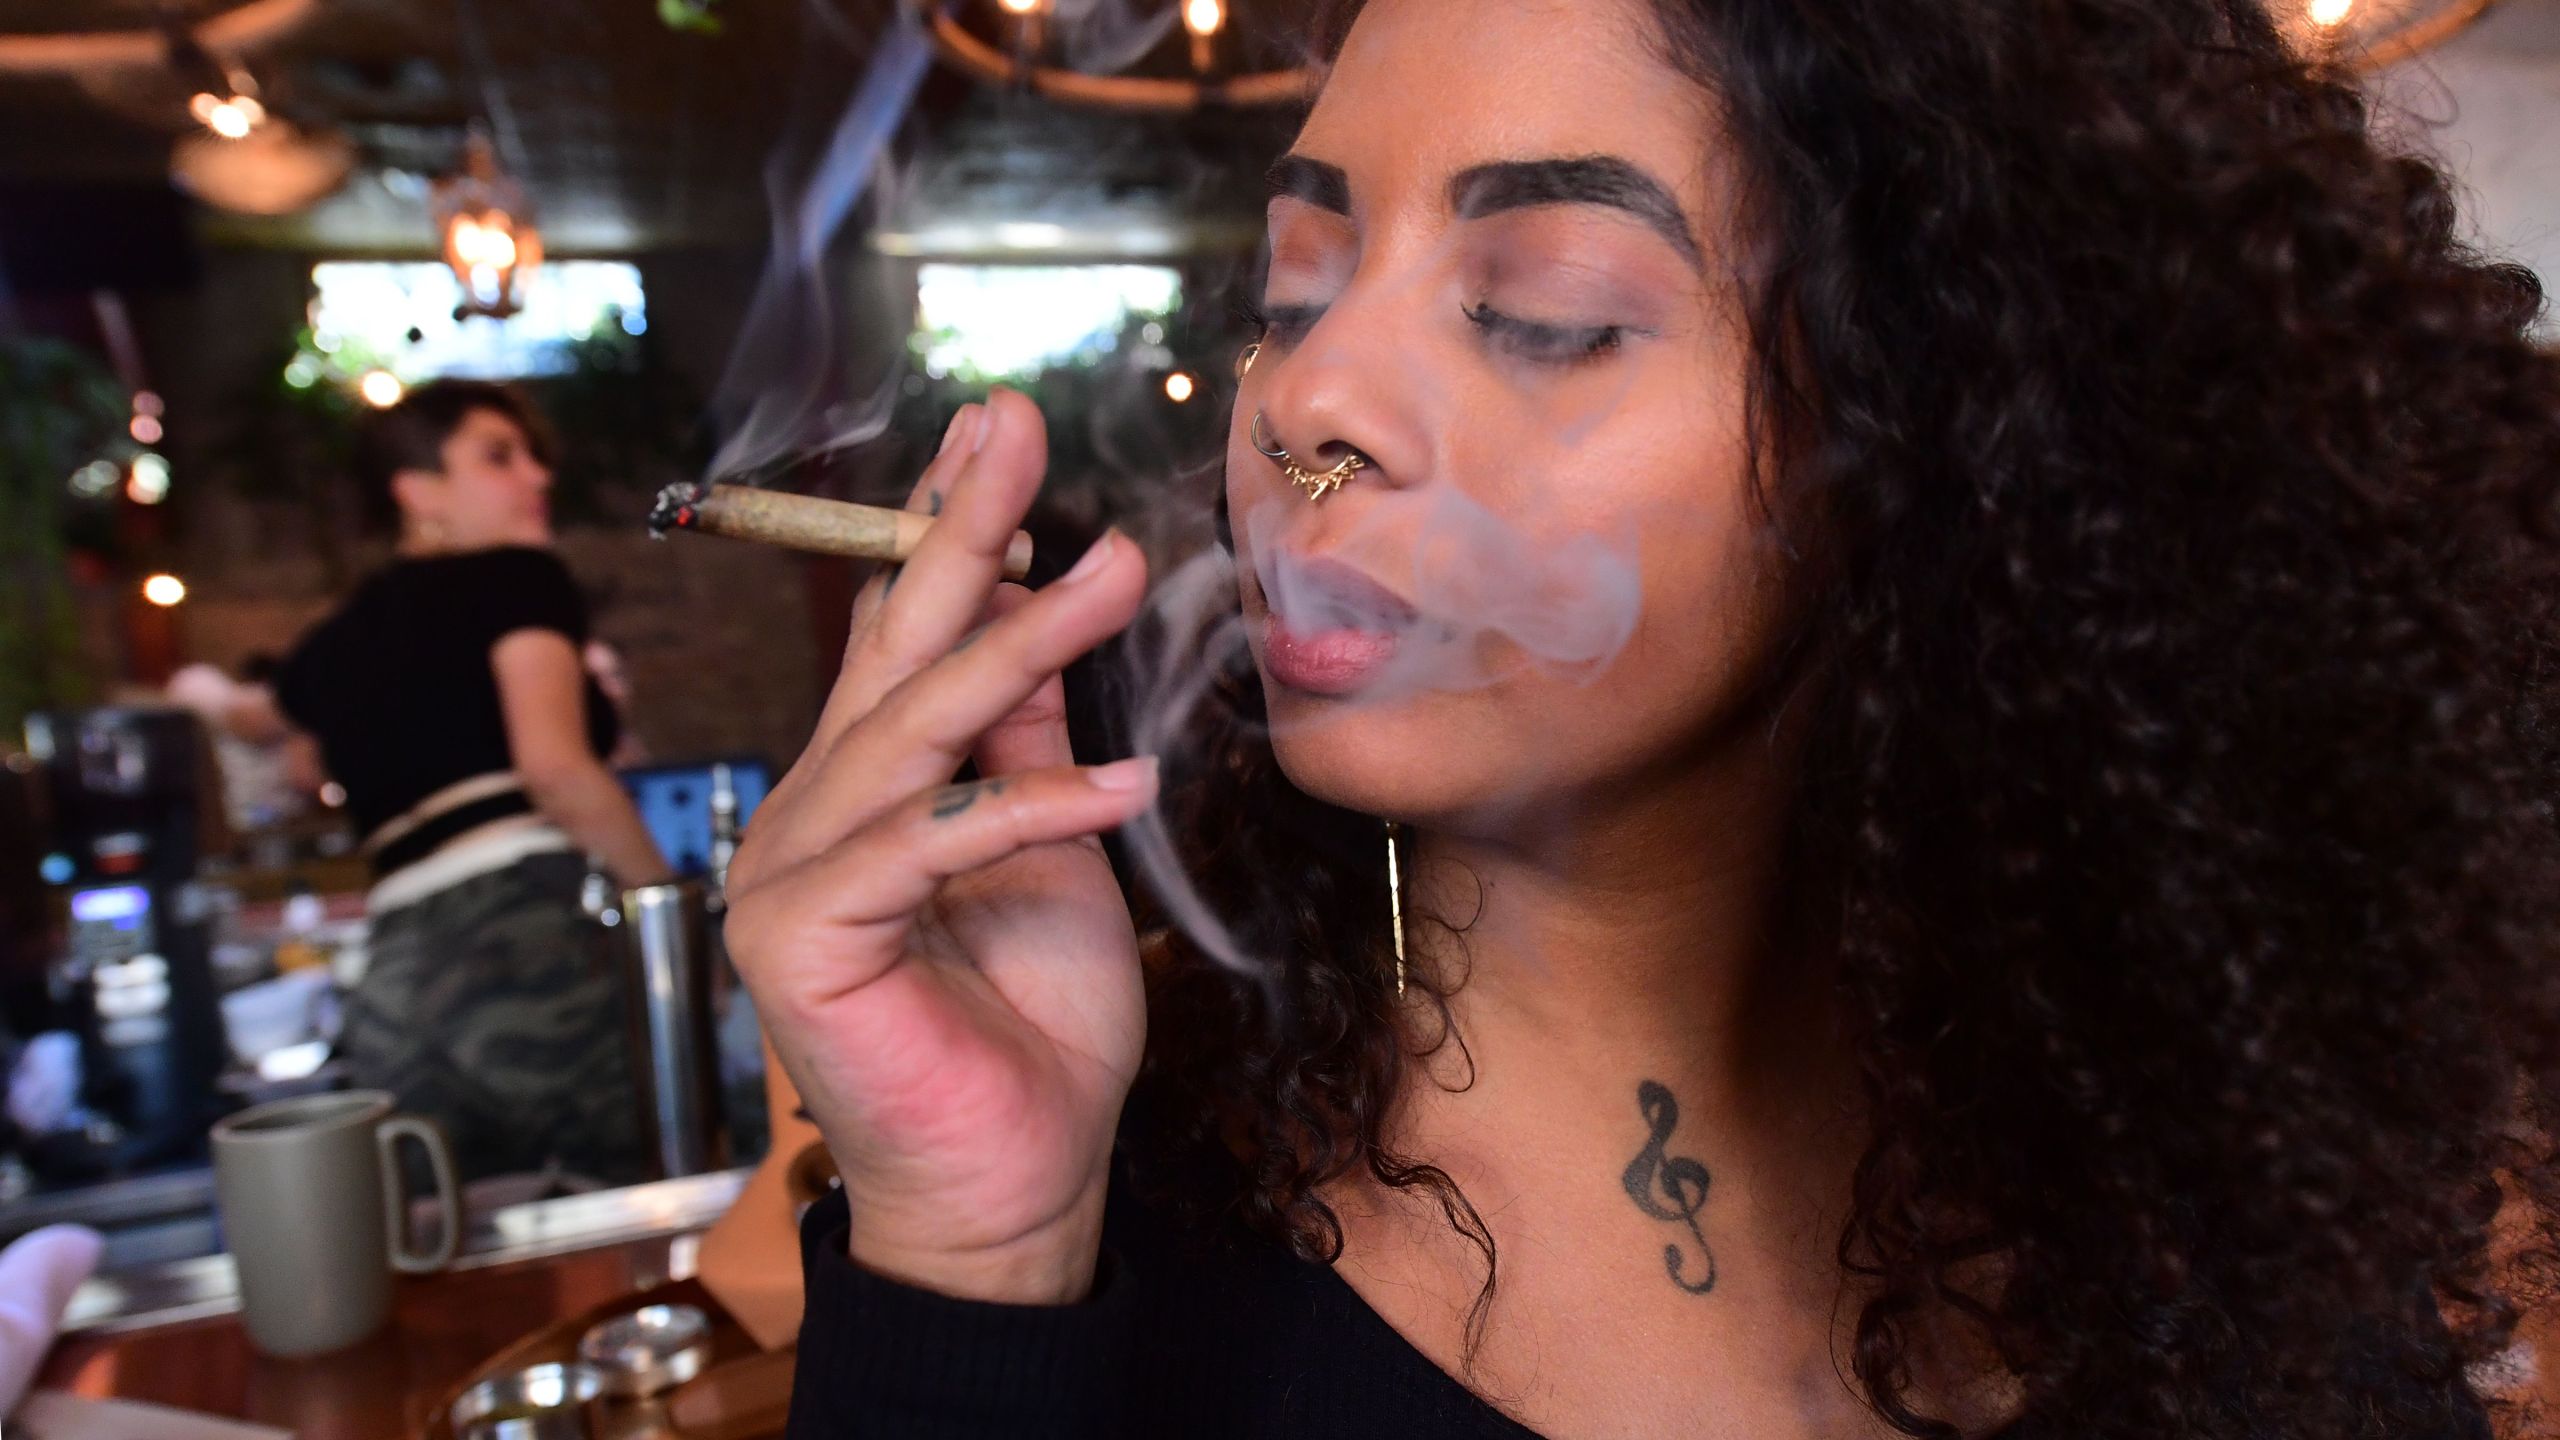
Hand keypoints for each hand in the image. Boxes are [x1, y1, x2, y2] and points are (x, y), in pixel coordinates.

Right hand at [723, 390, 1154, 1304]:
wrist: (1018, 1182)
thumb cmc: (1036, 1025)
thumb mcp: (1051, 851)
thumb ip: (1023, 739)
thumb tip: (1033, 603)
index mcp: (865, 788)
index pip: (896, 637)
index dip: (942, 532)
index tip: (993, 434)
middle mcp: (811, 813)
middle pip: (887, 649)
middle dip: (956, 528)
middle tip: (1012, 424)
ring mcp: (788, 871)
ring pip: (912, 730)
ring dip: (1021, 643)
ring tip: (1116, 567)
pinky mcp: (799, 937)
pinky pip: (927, 843)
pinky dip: (1032, 809)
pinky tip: (1124, 784)